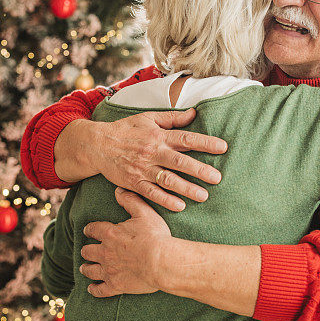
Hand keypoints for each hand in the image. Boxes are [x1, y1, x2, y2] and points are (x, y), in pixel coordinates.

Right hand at [60, 109, 226, 211]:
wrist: (97, 145)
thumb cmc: (125, 129)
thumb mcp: (148, 117)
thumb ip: (172, 118)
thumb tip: (194, 114)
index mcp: (158, 135)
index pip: (186, 139)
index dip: (205, 143)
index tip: (223, 147)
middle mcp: (152, 152)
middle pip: (179, 162)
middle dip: (199, 170)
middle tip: (217, 178)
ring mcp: (143, 169)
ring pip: (168, 180)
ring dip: (186, 189)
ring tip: (203, 196)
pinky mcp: (134, 182)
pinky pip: (151, 193)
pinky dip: (165, 200)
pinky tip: (180, 206)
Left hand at [79, 187, 171, 296]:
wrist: (161, 262)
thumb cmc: (155, 236)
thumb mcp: (144, 213)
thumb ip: (130, 200)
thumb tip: (118, 190)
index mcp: (110, 234)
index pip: (93, 230)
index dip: (89, 230)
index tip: (88, 231)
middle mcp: (105, 252)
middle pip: (87, 251)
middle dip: (86, 250)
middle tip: (86, 251)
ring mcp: (108, 270)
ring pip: (90, 270)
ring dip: (86, 268)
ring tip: (85, 268)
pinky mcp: (115, 286)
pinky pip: (99, 290)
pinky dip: (94, 289)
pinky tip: (92, 289)